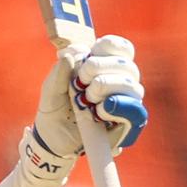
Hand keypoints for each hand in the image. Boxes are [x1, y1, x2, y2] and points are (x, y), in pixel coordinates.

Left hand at [34, 35, 147, 156]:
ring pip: (131, 86)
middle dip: (99, 68)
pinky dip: (118, 106)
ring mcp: (126, 101)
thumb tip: (71, 55)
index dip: (108, 46)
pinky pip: (135, 110)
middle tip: (79, 82)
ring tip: (86, 99)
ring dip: (106, 87)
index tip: (89, 54)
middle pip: (127, 65)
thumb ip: (59, 72)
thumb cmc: (55, 109)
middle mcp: (121, 81)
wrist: (54, 139)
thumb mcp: (51, 89)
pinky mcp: (128, 122)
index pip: (122, 48)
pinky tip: (100, 110)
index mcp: (106, 66)